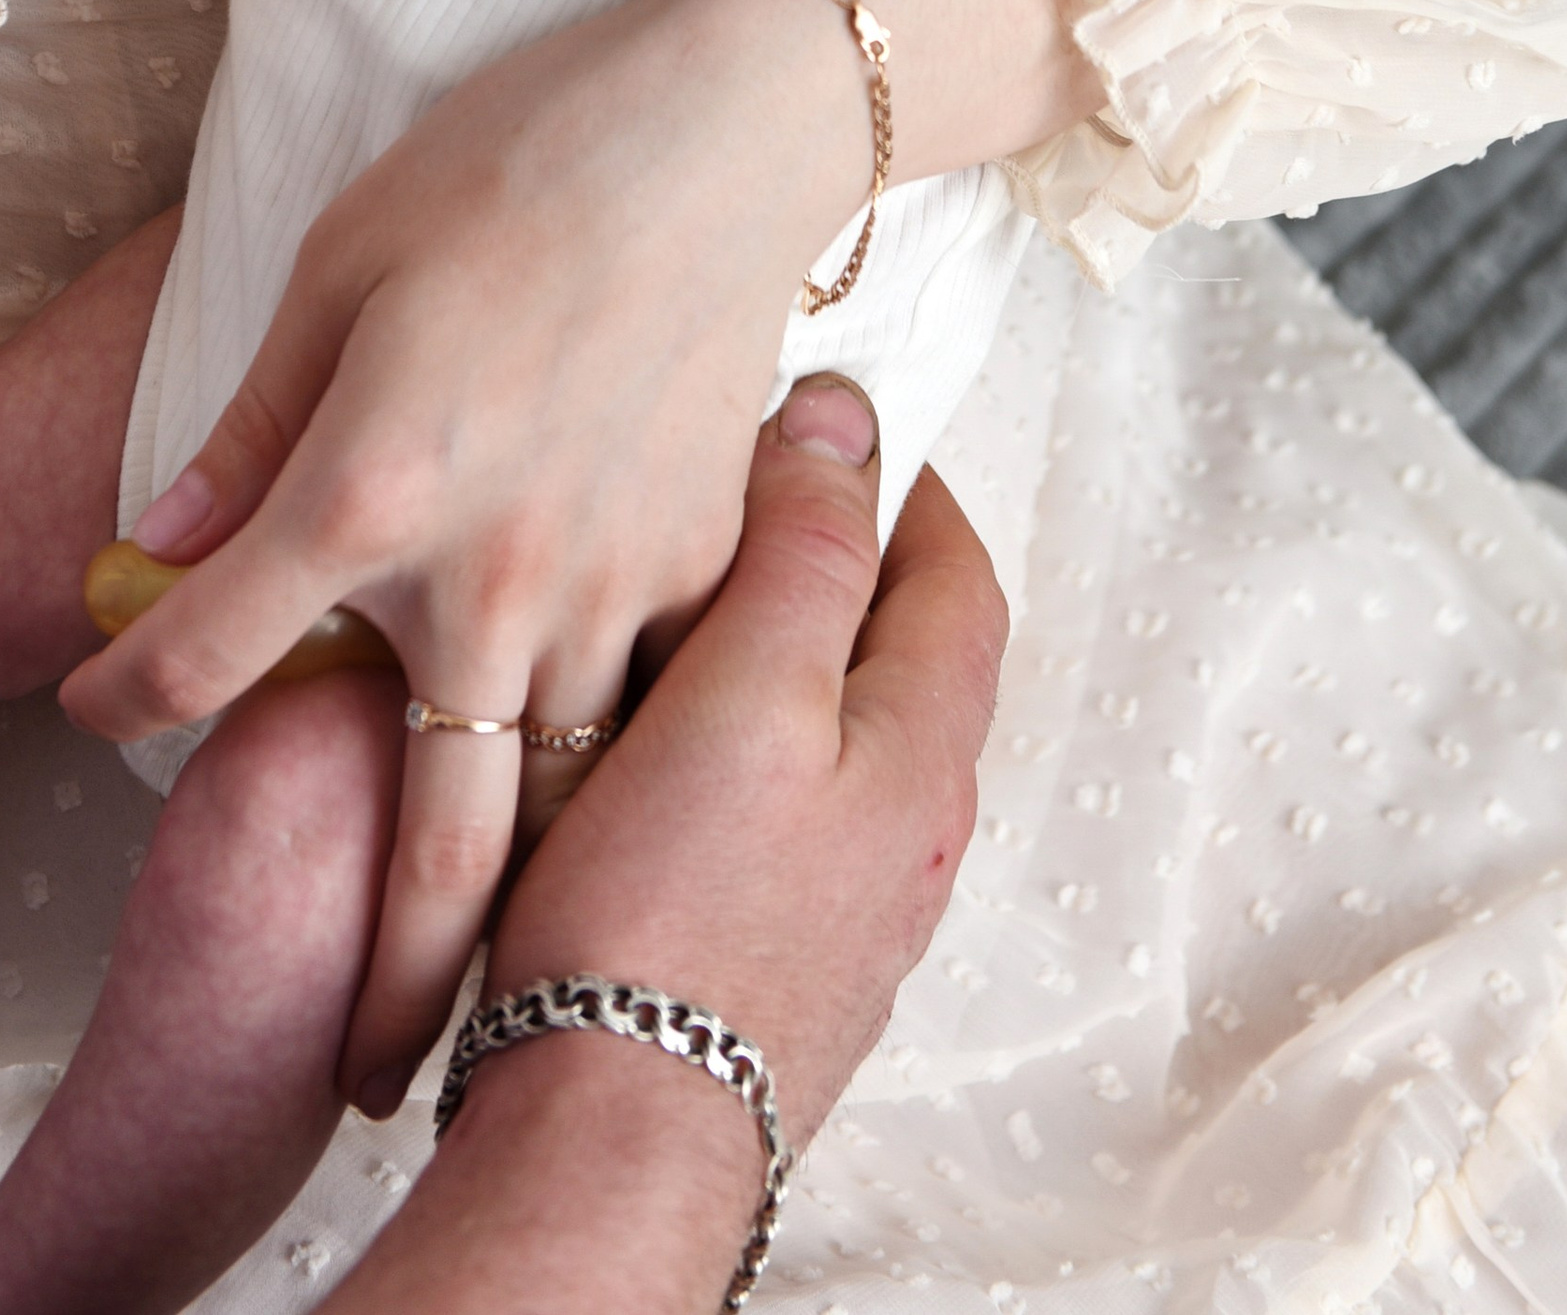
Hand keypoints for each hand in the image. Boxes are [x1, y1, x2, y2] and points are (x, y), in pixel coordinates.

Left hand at [58, 0, 886, 1116]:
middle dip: (388, 981)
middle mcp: (495, 576)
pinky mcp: (708, 559)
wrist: (728, 127)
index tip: (101, 701)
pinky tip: (606, 793)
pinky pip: (657, 697)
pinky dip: (626, 764)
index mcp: (372, 491)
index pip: (208, 654)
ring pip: (564, 801)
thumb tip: (163, 532)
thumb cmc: (517, 159)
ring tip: (487, 995)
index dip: (130, 693)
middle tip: (360, 1079)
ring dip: (524, 909)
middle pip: (432, 838)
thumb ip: (253, 419)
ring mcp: (620, 583)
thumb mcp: (338, 258)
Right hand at [323, 385, 1006, 1314]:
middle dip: (845, 563)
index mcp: (923, 754)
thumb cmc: (666, 925)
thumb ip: (803, 553)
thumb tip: (845, 424)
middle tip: (758, 499)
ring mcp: (848, 907)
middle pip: (905, 655)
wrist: (610, 1143)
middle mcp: (909, 835)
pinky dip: (744, 748)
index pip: (956, 576)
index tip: (842, 424)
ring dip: (787, 658)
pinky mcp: (775, 956)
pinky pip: (785, 815)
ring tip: (690, 609)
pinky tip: (660, 753)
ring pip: (840, 738)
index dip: (906, 484)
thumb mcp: (745, 695)